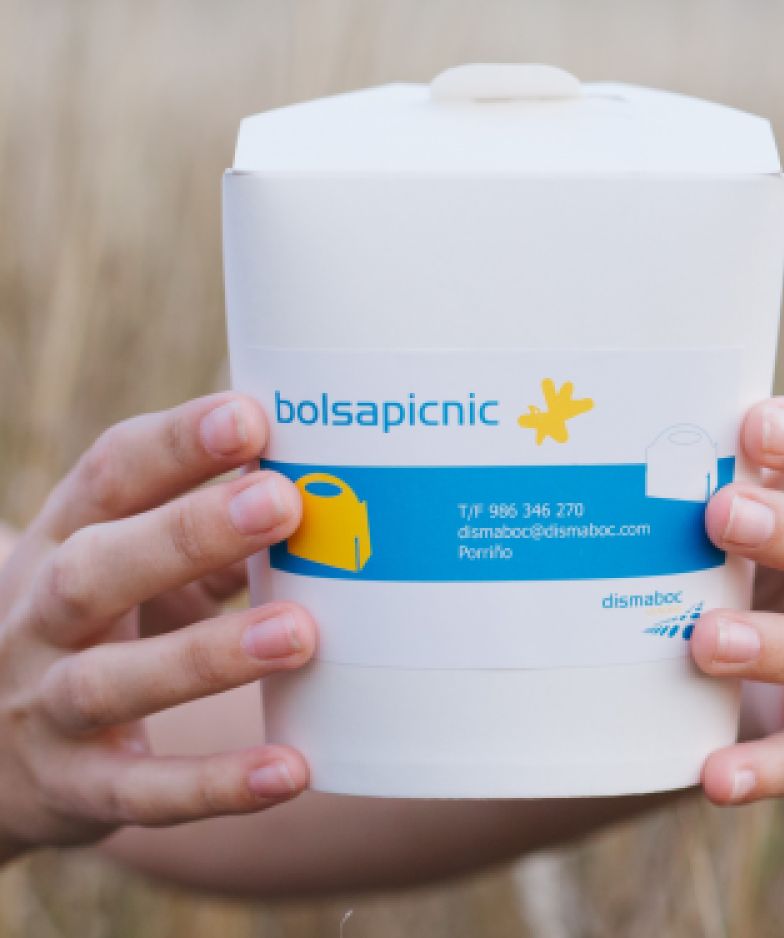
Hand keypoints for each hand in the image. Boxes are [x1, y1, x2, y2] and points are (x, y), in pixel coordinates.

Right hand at [0, 394, 315, 858]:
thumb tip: (318, 496)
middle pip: (97, 569)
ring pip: (113, 680)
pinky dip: (215, 786)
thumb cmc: (95, 623)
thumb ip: (208, 536)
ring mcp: (47, 707)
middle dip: (187, 532)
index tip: (250, 416)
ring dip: (207, 656)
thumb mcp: (128, 563)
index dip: (176, 444)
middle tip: (281, 501)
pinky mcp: (74, 789)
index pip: (109, 476)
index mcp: (63, 541)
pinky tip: (290, 770)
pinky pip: (141, 793)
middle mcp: (40, 618)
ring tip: (298, 632)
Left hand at [692, 398, 783, 804]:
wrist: (780, 630)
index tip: (754, 426)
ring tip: (705, 641)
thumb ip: (711, 460)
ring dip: (781, 649)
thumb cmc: (751, 536)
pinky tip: (715, 775)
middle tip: (720, 515)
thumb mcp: (746, 488)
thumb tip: (609, 424)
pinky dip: (771, 767)